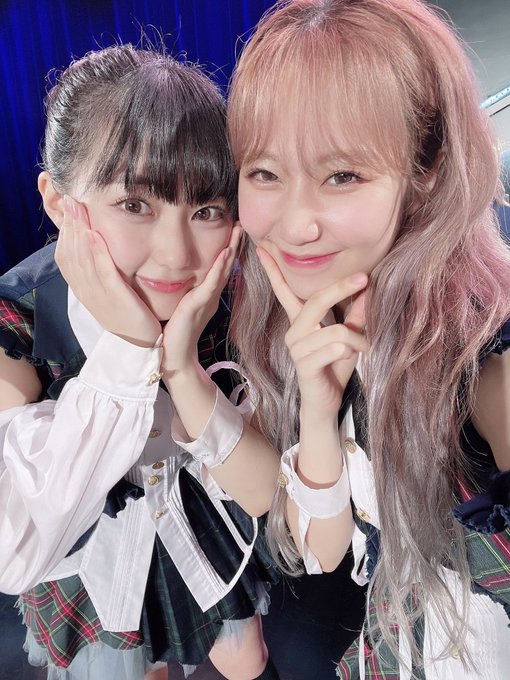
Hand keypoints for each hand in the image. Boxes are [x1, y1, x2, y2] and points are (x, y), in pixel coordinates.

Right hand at [55, 195, 160, 346]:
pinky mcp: (117, 300)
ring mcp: (99, 297)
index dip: (65, 233)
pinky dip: (97, 253)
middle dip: (70, 225)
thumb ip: (103, 272)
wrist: (143, 345)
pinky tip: (95, 235)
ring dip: (79, 232)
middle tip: (69, 199)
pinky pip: (104, 273)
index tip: (68, 210)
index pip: (66, 257)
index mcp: (84, 290)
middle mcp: (87, 292)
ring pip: (83, 260)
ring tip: (77, 209)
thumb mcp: (111, 292)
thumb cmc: (131, 316)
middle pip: (71, 253)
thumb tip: (97, 247)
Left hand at [160, 225, 241, 380]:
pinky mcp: (200, 304)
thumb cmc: (175, 333)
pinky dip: (219, 267)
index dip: (228, 250)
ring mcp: (207, 300)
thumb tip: (181, 278)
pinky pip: (212, 283)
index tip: (232, 232)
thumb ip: (185, 293)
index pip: (220, 269)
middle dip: (234, 245)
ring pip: (223, 271)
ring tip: (238, 231)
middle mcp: (211, 296)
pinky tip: (225, 253)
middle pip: (226, 266)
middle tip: (241, 225)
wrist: (174, 355)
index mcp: (207, 296)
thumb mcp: (181, 307)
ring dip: (231, 250)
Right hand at [257, 248, 367, 420]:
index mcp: (300, 321)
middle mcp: (293, 331)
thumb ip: (355, 314)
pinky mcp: (304, 365)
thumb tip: (367, 288)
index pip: (283, 291)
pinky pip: (335, 347)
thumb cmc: (335, 366)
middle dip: (342, 287)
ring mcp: (296, 348)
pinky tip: (351, 358)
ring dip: (359, 338)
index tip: (262, 247)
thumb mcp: (350, 336)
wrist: (327, 401)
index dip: (272, 269)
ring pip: (336, 329)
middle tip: (364, 278)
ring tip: (364, 347)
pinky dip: (352, 351)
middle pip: (317, 300)